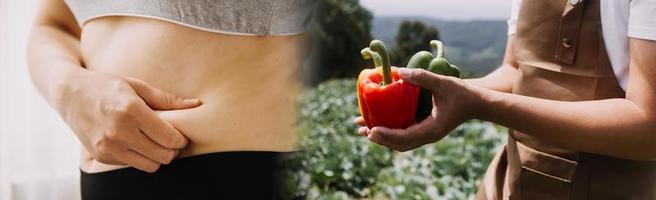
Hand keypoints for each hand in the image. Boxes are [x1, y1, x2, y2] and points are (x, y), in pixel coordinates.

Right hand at [56, 70, 201, 171]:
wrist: (69, 93)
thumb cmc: (107, 85)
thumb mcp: (138, 85)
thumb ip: (168, 99)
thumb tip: (197, 104)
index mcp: (131, 111)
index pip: (169, 138)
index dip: (181, 139)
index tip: (181, 134)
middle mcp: (119, 132)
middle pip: (163, 155)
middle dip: (172, 150)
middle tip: (170, 139)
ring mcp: (108, 147)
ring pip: (150, 165)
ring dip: (157, 156)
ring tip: (155, 142)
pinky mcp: (101, 156)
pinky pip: (133, 165)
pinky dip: (139, 157)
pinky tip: (136, 142)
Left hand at [354, 68, 481, 150]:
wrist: (477, 103)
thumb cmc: (462, 93)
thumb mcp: (443, 83)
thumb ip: (422, 77)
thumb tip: (400, 72)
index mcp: (432, 129)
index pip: (405, 137)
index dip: (387, 134)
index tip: (371, 130)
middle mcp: (429, 136)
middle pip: (400, 144)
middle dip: (380, 138)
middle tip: (361, 130)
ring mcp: (427, 135)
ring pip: (401, 143)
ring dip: (383, 138)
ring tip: (363, 130)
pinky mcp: (426, 130)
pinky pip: (405, 136)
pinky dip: (391, 133)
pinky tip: (380, 124)